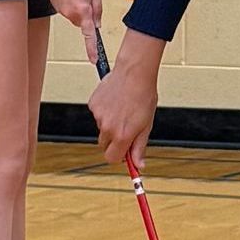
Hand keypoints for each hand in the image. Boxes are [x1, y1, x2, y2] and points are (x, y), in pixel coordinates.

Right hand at [40, 0, 102, 61]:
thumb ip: (98, 8)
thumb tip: (97, 24)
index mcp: (82, 11)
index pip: (89, 35)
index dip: (92, 49)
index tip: (94, 60)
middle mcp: (69, 13)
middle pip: (82, 22)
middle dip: (87, 13)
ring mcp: (60, 9)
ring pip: (74, 14)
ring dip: (78, 5)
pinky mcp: (54, 3)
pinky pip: (66, 8)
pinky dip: (70, 0)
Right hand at [89, 37, 162, 166]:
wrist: (135, 73)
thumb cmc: (144, 97)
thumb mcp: (146, 125)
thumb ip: (139, 147)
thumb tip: (138, 166)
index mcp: (122, 135)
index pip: (111, 158)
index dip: (118, 156)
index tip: (124, 151)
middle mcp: (107, 128)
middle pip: (105, 145)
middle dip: (114, 140)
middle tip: (126, 126)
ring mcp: (98, 116)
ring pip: (102, 128)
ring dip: (110, 123)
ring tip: (123, 108)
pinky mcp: (93, 105)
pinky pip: (98, 114)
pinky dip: (105, 111)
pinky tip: (116, 100)